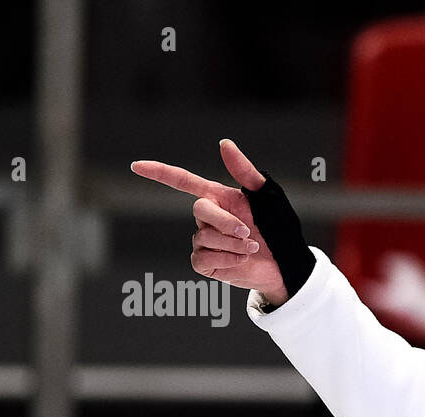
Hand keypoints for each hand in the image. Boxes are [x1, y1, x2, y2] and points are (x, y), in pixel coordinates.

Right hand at [131, 139, 288, 305]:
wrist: (288, 264)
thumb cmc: (280, 228)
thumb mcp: (268, 197)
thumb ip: (246, 172)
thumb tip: (224, 143)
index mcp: (220, 198)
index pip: (183, 181)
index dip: (160, 173)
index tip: (136, 166)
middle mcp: (209, 218)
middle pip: (199, 210)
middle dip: (225, 221)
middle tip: (248, 231)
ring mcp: (206, 241)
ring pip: (203, 237)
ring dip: (232, 243)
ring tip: (251, 247)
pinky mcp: (208, 263)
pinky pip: (202, 258)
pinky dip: (225, 259)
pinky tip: (241, 260)